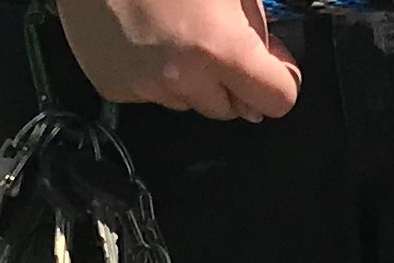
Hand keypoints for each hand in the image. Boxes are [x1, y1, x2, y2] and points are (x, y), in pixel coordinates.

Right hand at [54, 0, 300, 119]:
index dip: (280, 80)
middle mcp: (183, 79)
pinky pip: (151, 94)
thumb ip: (257, 23)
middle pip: (232, 109)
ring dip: (193, 79)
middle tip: (220, 38)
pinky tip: (147, 37)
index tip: (273, 65)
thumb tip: (271, 56)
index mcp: (221, 49)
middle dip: (235, 81)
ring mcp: (145, 87)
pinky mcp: (113, 87)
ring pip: (189, 103)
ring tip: (177, 31)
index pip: (278, 100)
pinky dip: (156, 74)